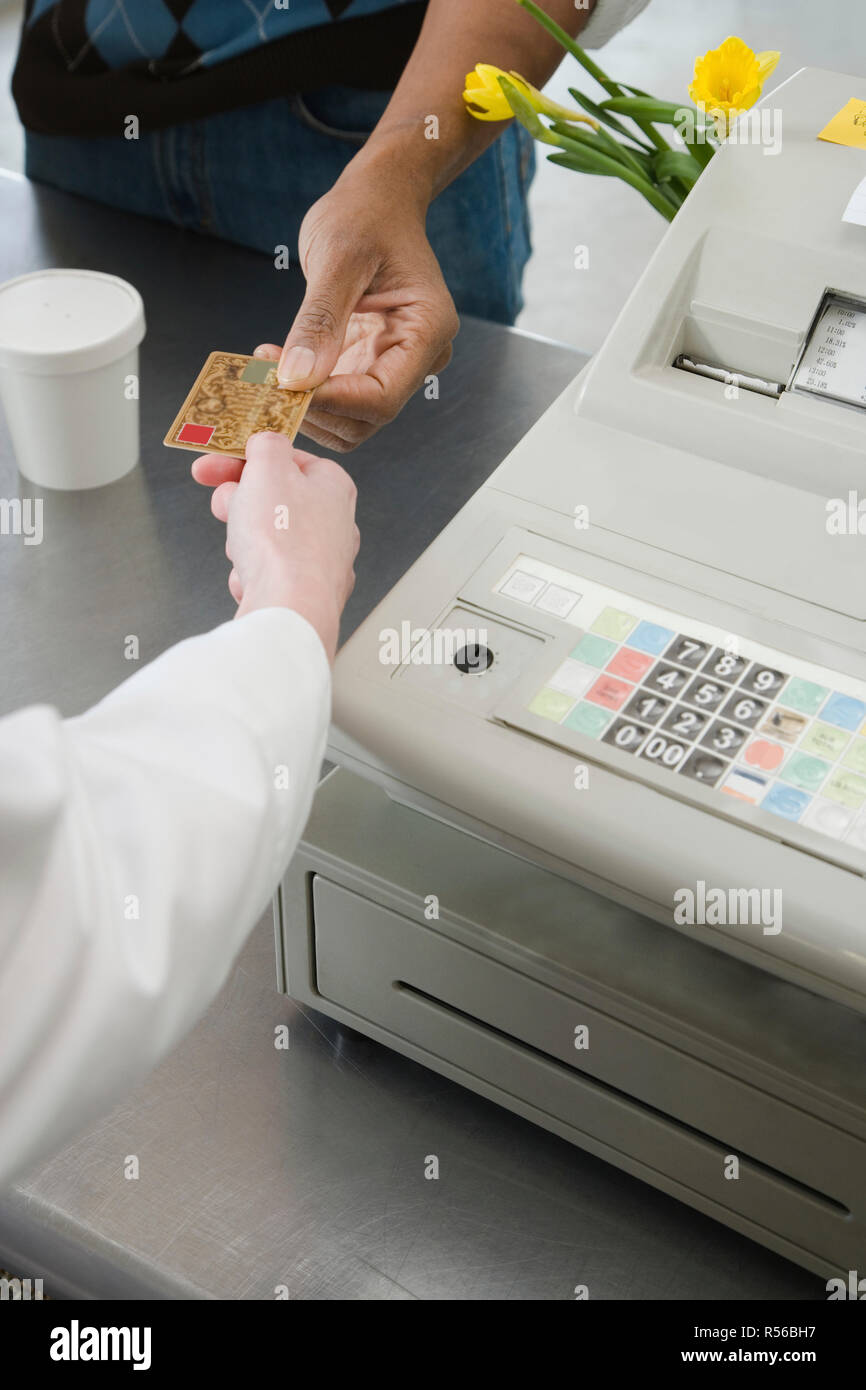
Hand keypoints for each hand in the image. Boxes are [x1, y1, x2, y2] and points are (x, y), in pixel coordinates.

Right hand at [191, 433, 358, 662]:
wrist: (290, 610)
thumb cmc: (284, 541)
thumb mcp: (268, 468)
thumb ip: (265, 445)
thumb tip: (265, 443)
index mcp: (333, 487)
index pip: (286, 460)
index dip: (243, 460)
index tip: (212, 466)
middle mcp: (335, 524)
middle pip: (274, 501)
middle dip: (240, 504)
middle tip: (224, 508)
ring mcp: (323, 562)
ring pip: (266, 540)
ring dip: (243, 542)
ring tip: (245, 552)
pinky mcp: (306, 593)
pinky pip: (266, 575)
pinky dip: (252, 576)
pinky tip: (251, 581)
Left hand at [255, 162, 458, 451]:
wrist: (379, 198)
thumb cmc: (366, 215)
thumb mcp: (338, 258)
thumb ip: (320, 321)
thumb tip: (297, 378)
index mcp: (428, 331)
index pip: (382, 398)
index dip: (332, 402)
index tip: (284, 388)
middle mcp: (419, 357)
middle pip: (367, 418)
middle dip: (315, 408)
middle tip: (266, 379)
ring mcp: (396, 363)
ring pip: (351, 419)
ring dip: (306, 406)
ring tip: (269, 367)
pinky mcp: (371, 362)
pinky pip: (339, 398)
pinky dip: (306, 393)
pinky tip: (280, 362)